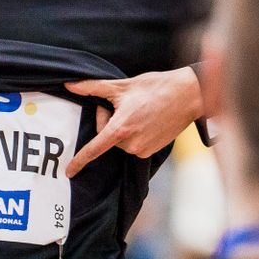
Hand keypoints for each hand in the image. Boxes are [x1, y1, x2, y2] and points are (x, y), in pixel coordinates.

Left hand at [63, 68, 204, 177]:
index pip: (94, 149)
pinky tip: (146, 119)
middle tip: (123, 104)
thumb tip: (70, 86)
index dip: (79, 161)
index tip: (69, 172)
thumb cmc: (156, 87)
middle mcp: (131, 144)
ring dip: (122, 127)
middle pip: (107, 137)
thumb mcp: (122, 86)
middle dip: (109, 120)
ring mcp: (142, 150)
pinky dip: (134, 133)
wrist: (188, 95)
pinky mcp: (151, 151)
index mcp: (121, 128)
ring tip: (138, 110)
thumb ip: (93, 88)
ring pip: (120, 141)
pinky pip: (133, 144)